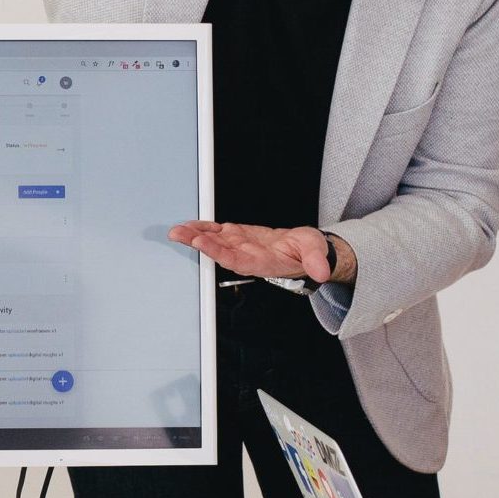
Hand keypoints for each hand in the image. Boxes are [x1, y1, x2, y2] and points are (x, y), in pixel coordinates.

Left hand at [169, 220, 335, 282]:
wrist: (302, 250)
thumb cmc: (308, 251)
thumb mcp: (316, 252)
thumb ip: (315, 261)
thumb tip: (321, 271)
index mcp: (263, 263)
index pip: (238, 260)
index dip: (220, 252)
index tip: (204, 243)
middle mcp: (247, 257)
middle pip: (219, 252)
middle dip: (199, 244)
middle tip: (180, 235)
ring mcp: (240, 247)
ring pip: (214, 242)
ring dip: (195, 236)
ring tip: (177, 231)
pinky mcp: (237, 237)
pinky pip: (217, 233)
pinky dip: (202, 228)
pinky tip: (188, 226)